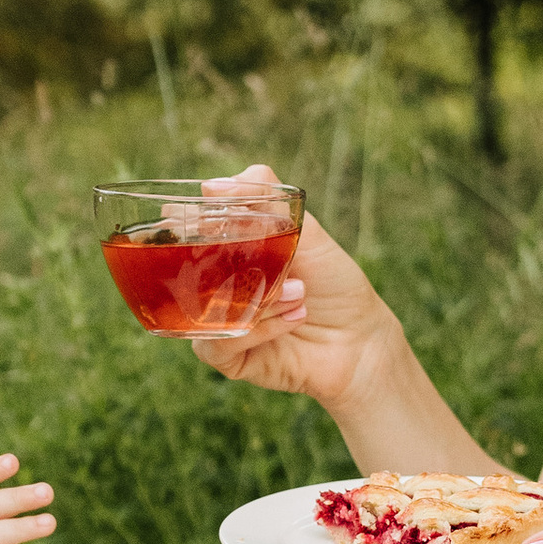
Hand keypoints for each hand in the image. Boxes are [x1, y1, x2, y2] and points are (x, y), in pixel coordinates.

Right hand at [185, 162, 395, 409]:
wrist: (360, 340)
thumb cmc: (333, 283)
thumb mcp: (306, 232)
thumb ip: (265, 199)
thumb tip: (212, 186)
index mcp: (225, 252)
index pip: (187, 232)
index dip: (192, 223)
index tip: (214, 218)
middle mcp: (214, 285)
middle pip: (182, 269)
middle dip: (223, 260)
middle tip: (258, 260)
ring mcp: (216, 321)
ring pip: (203, 306)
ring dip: (258, 297)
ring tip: (299, 291)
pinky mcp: (225, 357)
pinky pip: (220, 341)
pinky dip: (262, 327)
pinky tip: (295, 318)